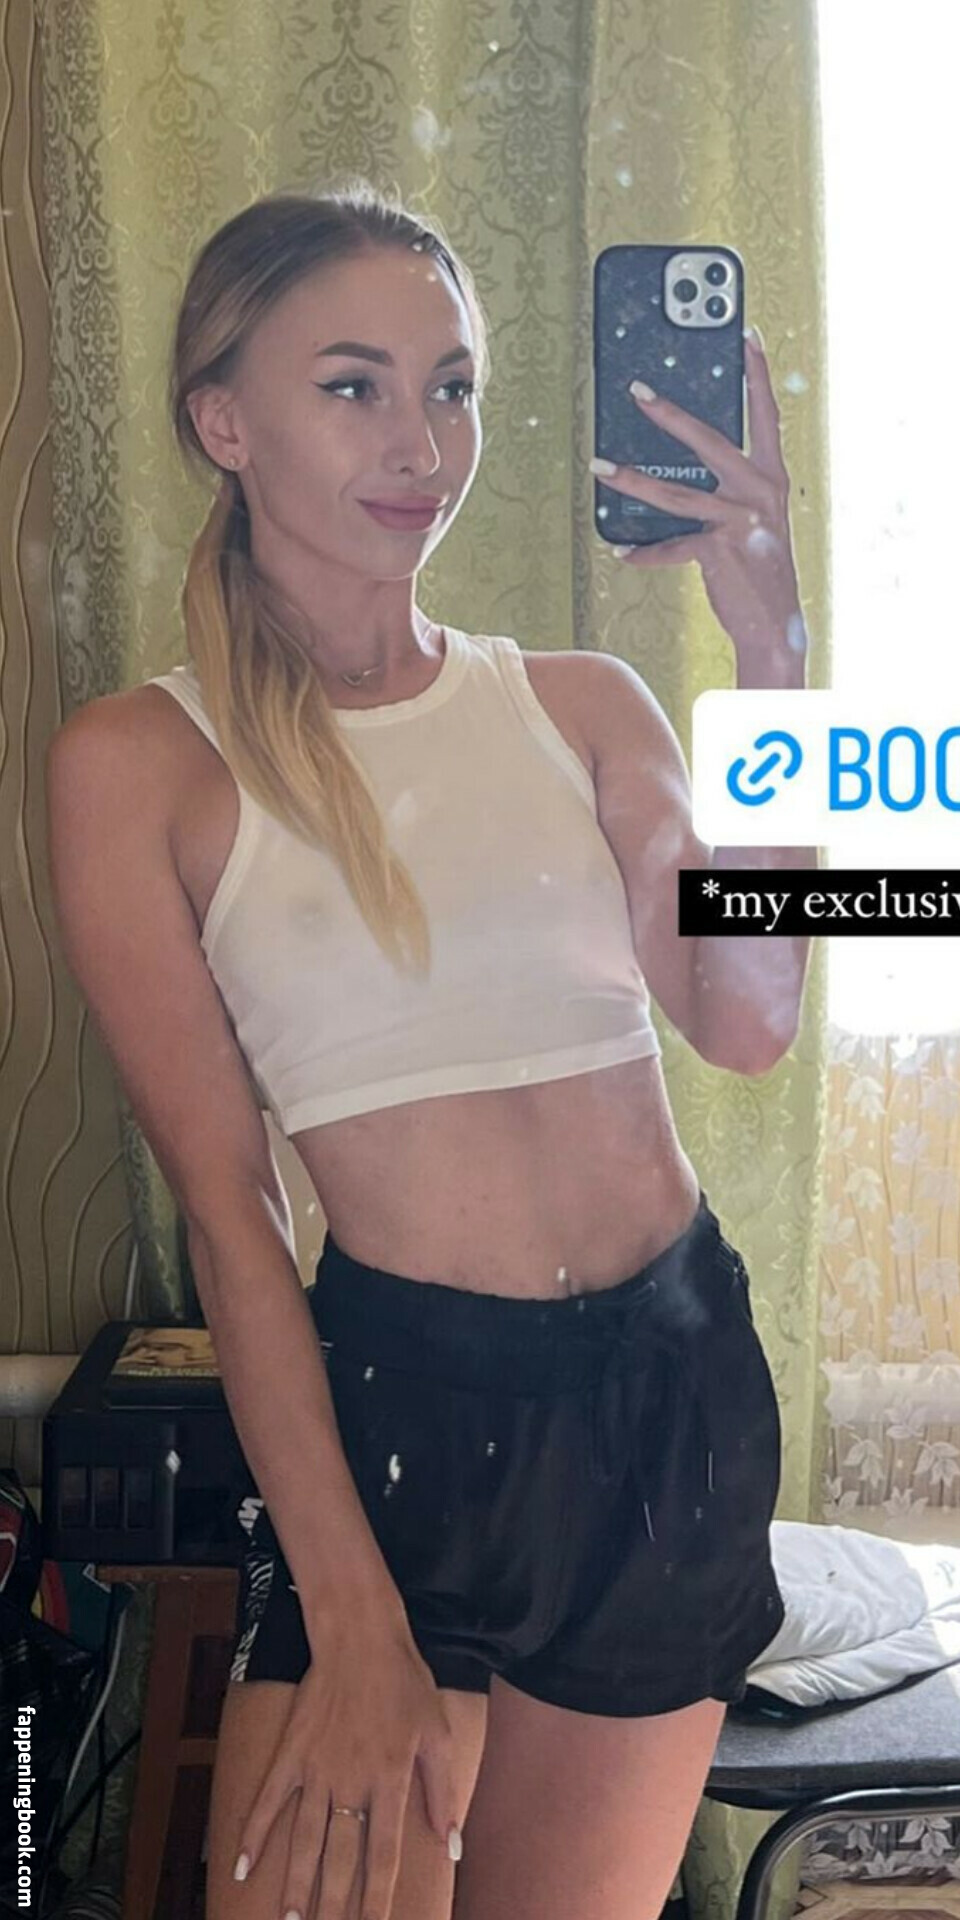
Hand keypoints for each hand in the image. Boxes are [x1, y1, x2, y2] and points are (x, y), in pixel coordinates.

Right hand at [233, 1617, 458, 1919]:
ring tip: (290, 1918)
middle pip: (340, 1857)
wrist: (360, 1637)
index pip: (383, 1856)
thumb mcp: (438, 1734)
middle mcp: (351, 1783)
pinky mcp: (291, 1752)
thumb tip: (451, 1844)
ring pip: (304, 1839)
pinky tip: (239, 1868)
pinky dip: (252, 1834)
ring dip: (296, 1883)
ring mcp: (316, 1769)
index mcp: (390, 1782)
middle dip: (333, 1903)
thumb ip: (442, 1792)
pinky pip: (267, 1800)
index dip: (377, 1899)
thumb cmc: (405, 1684)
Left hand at [595, 331, 806, 672]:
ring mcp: (741, 519)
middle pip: (709, 440)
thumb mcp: (754, 521)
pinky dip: (646, 553)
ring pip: (675, 493)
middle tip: (637, 390)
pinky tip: (623, 553)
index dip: (758, 375)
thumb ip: (730, 492)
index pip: (766, 415)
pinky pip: (671, 546)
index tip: (747, 336)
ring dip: (632, 479)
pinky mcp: (719, 548)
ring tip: (600, 466)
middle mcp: (760, 491)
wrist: (775, 624)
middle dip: (669, 414)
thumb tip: (682, 472)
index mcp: (772, 477)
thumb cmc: (761, 570)